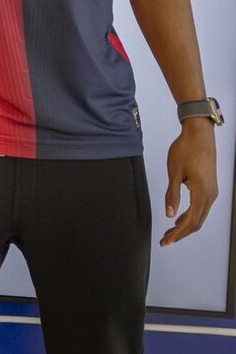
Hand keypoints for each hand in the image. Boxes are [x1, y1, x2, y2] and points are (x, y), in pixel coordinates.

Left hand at [161, 119, 218, 245]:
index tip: (166, 242)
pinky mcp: (209, 187)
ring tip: (169, 232)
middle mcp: (211, 195)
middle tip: (165, 240)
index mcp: (202, 193)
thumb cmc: (186, 150)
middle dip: (181, 233)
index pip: (191, 222)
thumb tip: (169, 215)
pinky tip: (178, 217)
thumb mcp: (174, 173)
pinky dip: (190, 215)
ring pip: (200, 215)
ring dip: (185, 225)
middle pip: (197, 222)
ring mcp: (212, 191)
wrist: (199, 134)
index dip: (178, 234)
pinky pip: (201, 207)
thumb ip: (172, 195)